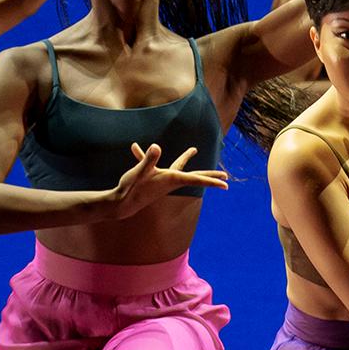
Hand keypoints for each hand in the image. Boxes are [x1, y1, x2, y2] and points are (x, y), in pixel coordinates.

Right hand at [104, 141, 231, 216]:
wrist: (122, 203)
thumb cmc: (132, 188)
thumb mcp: (140, 171)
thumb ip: (148, 158)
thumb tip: (156, 146)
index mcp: (171, 178)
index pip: (196, 179)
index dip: (211, 180)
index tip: (225, 184)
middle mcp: (171, 180)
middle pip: (195, 176)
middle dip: (210, 176)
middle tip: (226, 177)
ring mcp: (164, 181)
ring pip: (180, 169)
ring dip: (186, 159)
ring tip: (193, 150)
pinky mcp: (155, 179)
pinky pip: (159, 167)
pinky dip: (150, 157)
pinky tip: (135, 148)